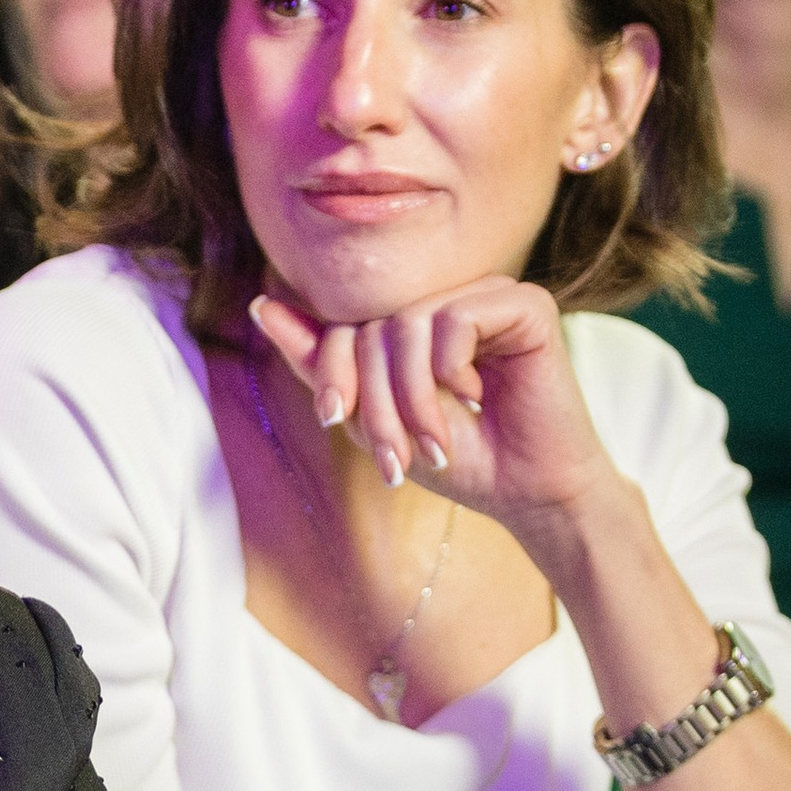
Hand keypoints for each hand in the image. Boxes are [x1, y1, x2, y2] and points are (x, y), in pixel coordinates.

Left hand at [250, 274, 622, 560]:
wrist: (529, 494)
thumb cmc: (460, 460)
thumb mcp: (373, 419)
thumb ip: (322, 364)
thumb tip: (260, 304)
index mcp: (412, 324)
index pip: (344, 327)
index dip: (329, 375)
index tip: (331, 421)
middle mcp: (447, 301)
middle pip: (372, 329)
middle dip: (374, 401)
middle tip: (397, 457)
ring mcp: (487, 296)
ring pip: (408, 325)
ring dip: (411, 397)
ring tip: (435, 443)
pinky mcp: (524, 304)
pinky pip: (458, 318)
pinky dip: (454, 367)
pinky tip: (477, 395)